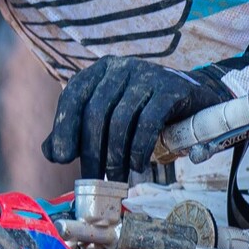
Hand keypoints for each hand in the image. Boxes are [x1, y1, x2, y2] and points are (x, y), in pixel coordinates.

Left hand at [45, 58, 233, 182]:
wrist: (198, 101)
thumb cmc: (148, 113)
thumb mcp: (112, 119)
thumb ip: (80, 131)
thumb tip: (50, 152)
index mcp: (101, 71)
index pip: (74, 95)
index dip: (64, 127)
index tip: (62, 158)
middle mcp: (122, 67)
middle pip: (97, 112)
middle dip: (92, 151)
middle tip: (93, 181)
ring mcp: (148, 75)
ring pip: (121, 119)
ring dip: (116, 156)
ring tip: (117, 179)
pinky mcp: (172, 88)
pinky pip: (148, 121)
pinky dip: (139, 148)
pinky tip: (138, 165)